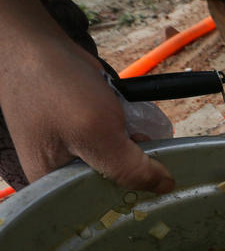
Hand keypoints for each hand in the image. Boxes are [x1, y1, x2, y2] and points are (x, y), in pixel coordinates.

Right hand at [0, 0, 173, 192]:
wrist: (33, 41)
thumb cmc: (55, 88)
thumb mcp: (97, 133)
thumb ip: (130, 167)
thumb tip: (165, 187)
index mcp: (53, 185)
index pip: (101, 209)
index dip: (131, 201)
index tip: (159, 191)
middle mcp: (61, 174)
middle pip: (112, 187)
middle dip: (135, 170)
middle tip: (151, 153)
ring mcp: (72, 151)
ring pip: (118, 163)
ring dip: (135, 149)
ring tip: (138, 131)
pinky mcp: (82, 131)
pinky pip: (114, 142)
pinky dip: (128, 132)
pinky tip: (132, 121)